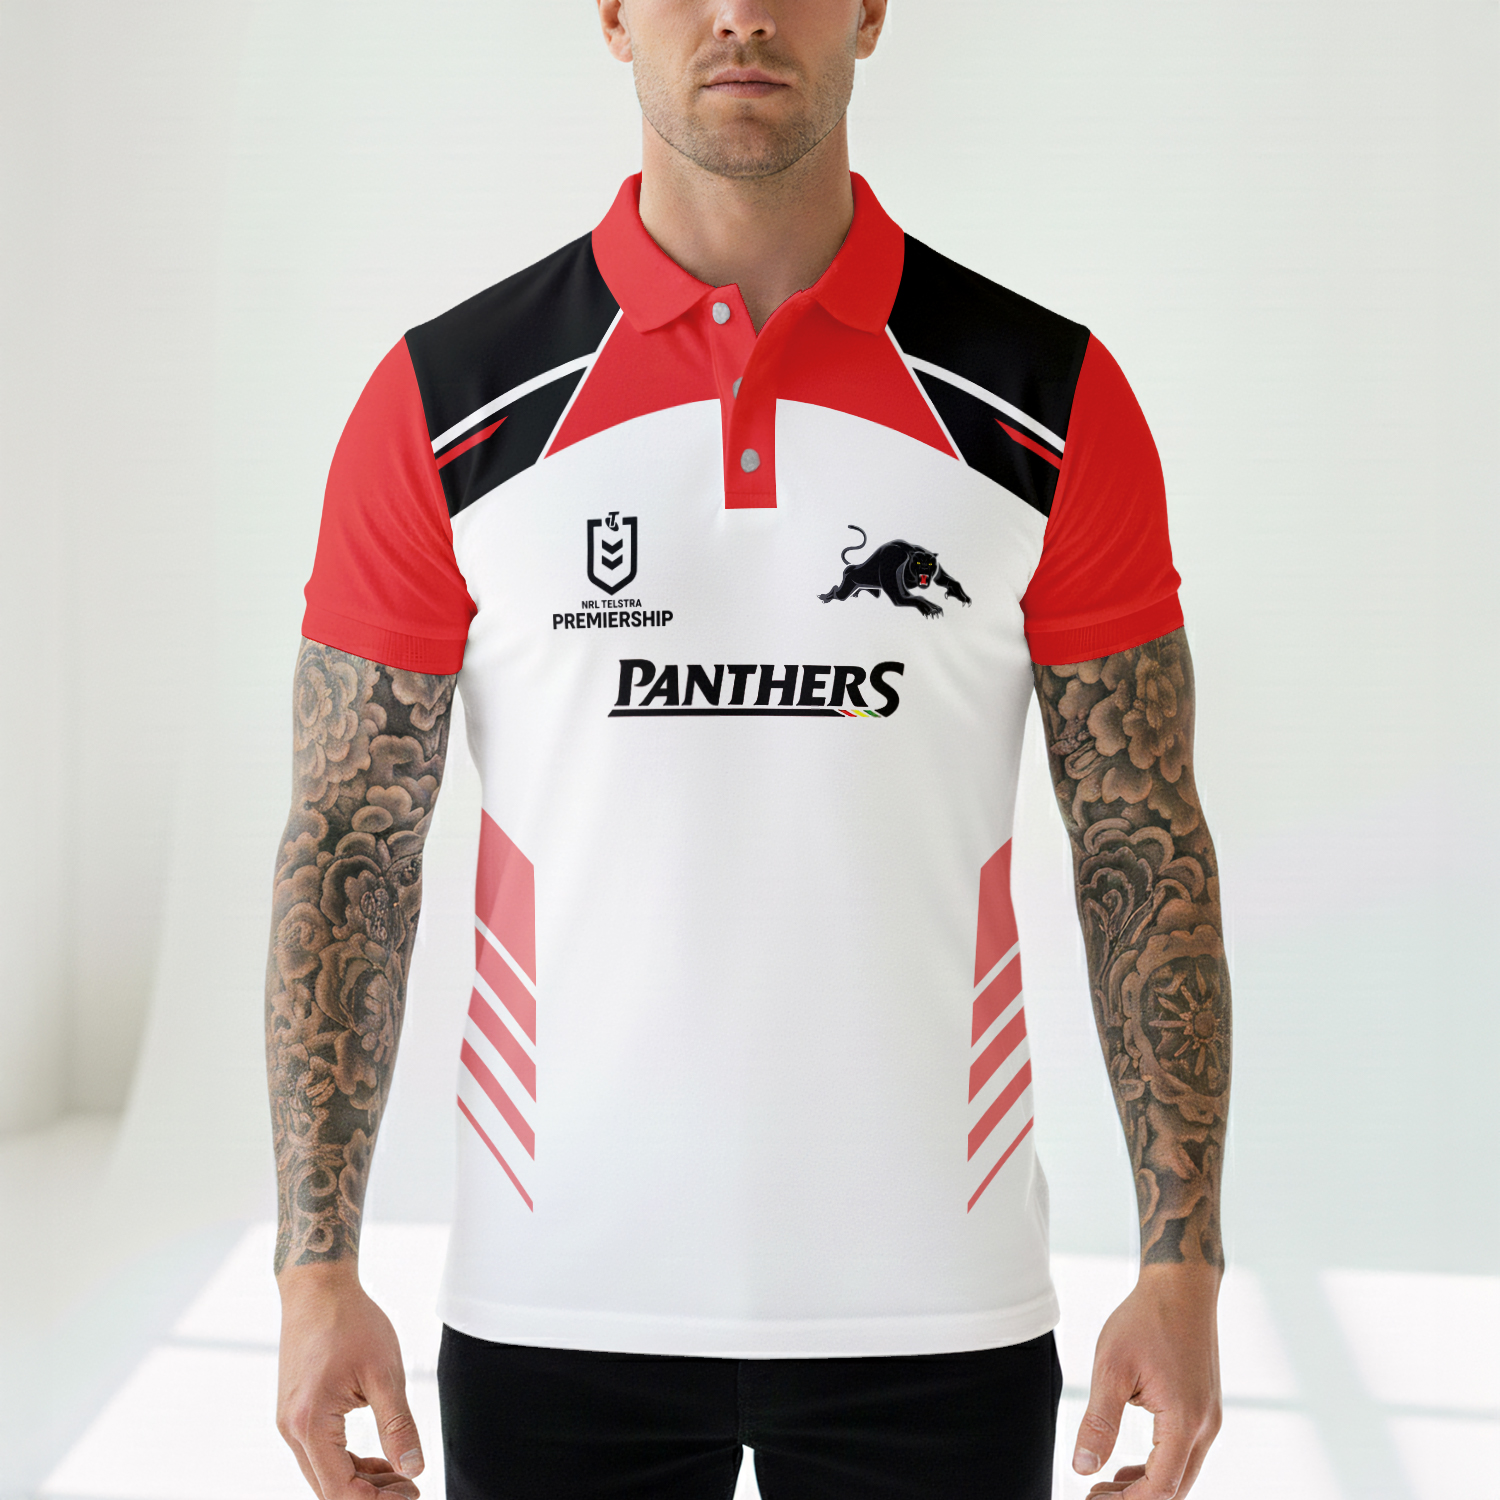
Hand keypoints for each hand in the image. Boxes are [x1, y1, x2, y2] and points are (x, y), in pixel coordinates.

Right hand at [275, 1263, 424, 1498]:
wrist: (317, 1288)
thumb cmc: (351, 1322)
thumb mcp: (385, 1373)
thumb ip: (398, 1425)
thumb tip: (414, 1469)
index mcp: (310, 1424)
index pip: (339, 1491)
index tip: (411, 1495)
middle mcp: (292, 1429)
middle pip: (328, 1488)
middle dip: (371, 1496)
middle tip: (411, 1490)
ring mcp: (290, 1421)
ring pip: (323, 1473)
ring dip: (361, 1481)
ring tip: (402, 1476)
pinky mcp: (296, 1411)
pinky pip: (320, 1452)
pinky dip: (348, 1462)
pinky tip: (380, 1460)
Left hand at [1072, 1263, 1222, 1498]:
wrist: (1181, 1286)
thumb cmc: (1144, 1320)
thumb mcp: (1111, 1368)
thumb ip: (1099, 1422)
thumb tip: (1083, 1468)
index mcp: (1185, 1421)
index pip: (1161, 1488)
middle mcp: (1205, 1426)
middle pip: (1176, 1488)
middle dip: (1136, 1498)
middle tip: (1095, 1497)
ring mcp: (1210, 1417)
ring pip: (1182, 1472)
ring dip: (1146, 1484)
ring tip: (1105, 1485)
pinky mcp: (1205, 1406)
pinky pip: (1185, 1451)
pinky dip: (1159, 1465)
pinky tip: (1131, 1465)